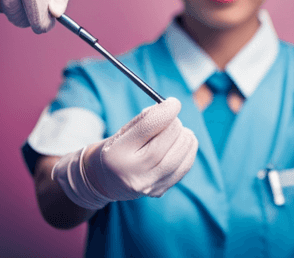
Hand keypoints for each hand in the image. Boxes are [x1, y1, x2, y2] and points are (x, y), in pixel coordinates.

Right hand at [52, 98, 197, 208]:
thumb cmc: (117, 148)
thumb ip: (145, 119)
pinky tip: (182, 143)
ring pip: (179, 157)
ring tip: (178, 130)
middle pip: (165, 143)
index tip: (174, 102)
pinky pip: (183, 168)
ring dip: (184, 137)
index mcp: (117, 153)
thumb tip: (170, 108)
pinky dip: (188, 150)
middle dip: (175, 124)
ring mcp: (147, 186)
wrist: (105, 180)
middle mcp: (132, 173)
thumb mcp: (123, 131)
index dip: (165, 111)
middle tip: (173, 117)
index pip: (147, 127)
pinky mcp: (160, 191)